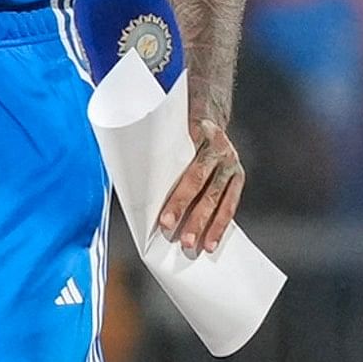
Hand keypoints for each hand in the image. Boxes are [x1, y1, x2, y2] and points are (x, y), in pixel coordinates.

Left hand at [155, 104, 246, 255]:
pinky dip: (220, 225)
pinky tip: (211, 242)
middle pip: (203, 187)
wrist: (208, 117)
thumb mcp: (166, 130)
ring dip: (206, 225)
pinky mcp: (237, 177)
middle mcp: (219, 149)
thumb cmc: (178, 129)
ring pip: (218, 199)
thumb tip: (125, 180)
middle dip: (189, 215)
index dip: (178, 198)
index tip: (164, 220)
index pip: (188, 170)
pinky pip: (230, 204)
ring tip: (193, 245)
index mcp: (200, 134)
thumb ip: (153, 151)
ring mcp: (231, 164)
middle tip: (177, 237)